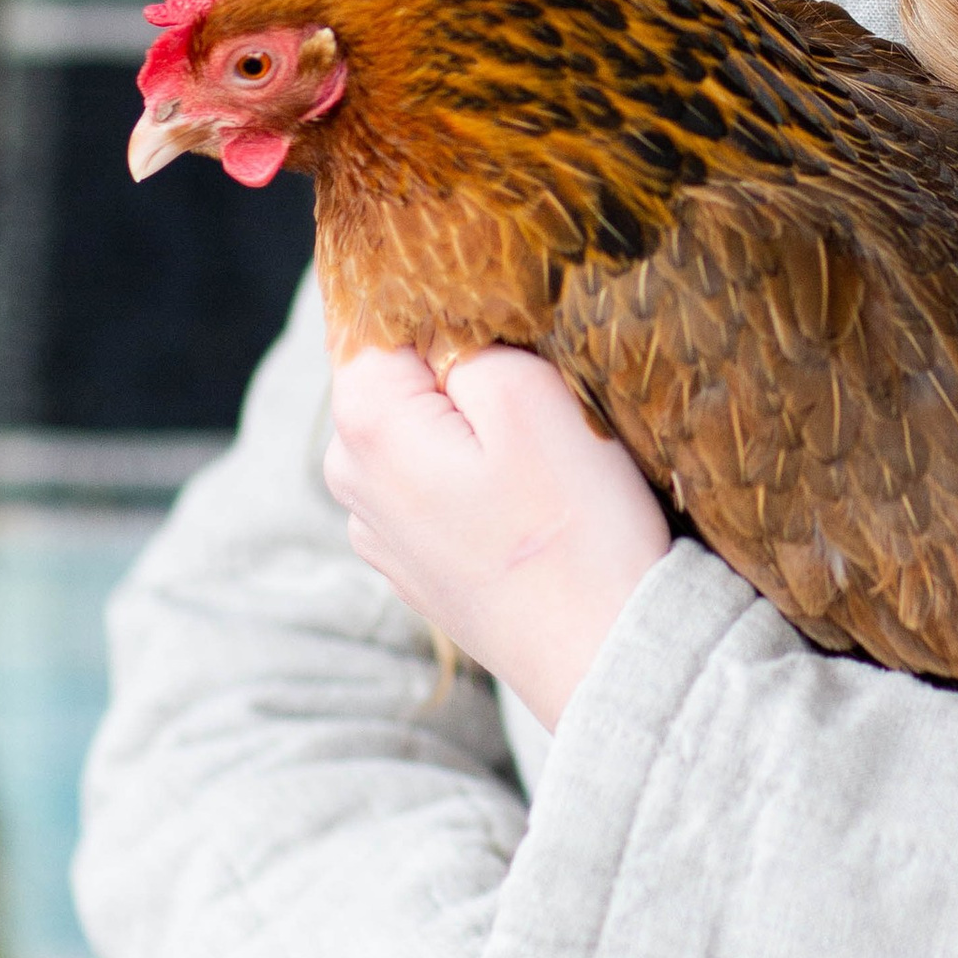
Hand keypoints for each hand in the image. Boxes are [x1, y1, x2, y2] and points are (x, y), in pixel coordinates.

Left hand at [325, 345, 670, 724]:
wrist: (607, 655)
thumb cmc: (575, 528)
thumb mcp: (530, 397)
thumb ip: (466, 337)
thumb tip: (441, 324)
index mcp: (364, 424)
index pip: (380, 311)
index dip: (448, 302)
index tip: (510, 330)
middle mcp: (350, 476)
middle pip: (400, 372)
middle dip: (461, 365)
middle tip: (541, 392)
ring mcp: (379, 528)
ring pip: (423, 427)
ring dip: (475, 423)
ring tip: (540, 456)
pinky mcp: (416, 562)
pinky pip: (438, 481)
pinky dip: (477, 474)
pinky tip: (528, 500)